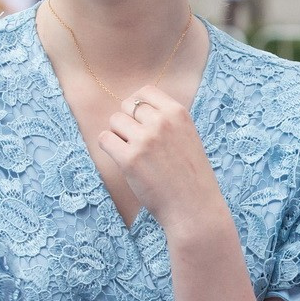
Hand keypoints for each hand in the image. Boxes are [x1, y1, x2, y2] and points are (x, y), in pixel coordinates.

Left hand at [92, 84, 226, 237]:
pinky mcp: (129, 159)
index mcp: (178, 113)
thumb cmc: (190, 176)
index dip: (138, 106)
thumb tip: (134, 108)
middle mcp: (162, 122)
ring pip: (114, 121)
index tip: (140, 122)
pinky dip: (109, 148)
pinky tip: (122, 160)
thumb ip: (166, 120)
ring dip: (118, 135)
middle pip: (127, 106)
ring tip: (134, 154)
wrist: (194, 209)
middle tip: (137, 144)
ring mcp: (145, 140)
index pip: (145, 91)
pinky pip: (105, 139)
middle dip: (127, 123)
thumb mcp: (188, 137)